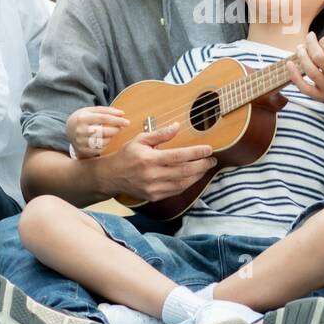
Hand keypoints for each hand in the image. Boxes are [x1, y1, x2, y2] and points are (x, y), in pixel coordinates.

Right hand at [66, 106, 128, 158]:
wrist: (69, 129)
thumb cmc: (84, 118)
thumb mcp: (91, 110)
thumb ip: (106, 111)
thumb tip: (122, 114)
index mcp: (82, 118)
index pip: (103, 118)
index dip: (116, 120)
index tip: (127, 122)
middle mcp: (80, 131)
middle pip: (104, 131)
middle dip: (116, 129)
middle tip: (121, 127)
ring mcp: (81, 142)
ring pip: (103, 141)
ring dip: (111, 137)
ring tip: (112, 132)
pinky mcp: (83, 150)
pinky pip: (100, 149)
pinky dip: (106, 144)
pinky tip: (105, 139)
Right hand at [99, 122, 217, 201]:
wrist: (111, 176)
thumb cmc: (126, 155)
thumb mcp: (140, 139)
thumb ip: (160, 134)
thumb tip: (177, 126)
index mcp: (149, 159)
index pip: (178, 156)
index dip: (196, 153)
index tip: (209, 149)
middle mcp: (152, 175)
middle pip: (184, 171)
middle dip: (202, 165)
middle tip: (212, 159)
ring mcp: (154, 188)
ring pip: (182, 183)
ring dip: (198, 176)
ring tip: (206, 167)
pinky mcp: (154, 196)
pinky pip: (176, 191)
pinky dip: (187, 184)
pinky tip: (194, 176)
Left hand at [287, 5, 323, 103]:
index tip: (322, 38)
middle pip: (320, 57)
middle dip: (311, 45)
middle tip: (308, 38)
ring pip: (311, 71)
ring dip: (302, 56)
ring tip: (299, 48)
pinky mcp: (319, 97)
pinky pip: (304, 87)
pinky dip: (294, 75)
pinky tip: (289, 63)